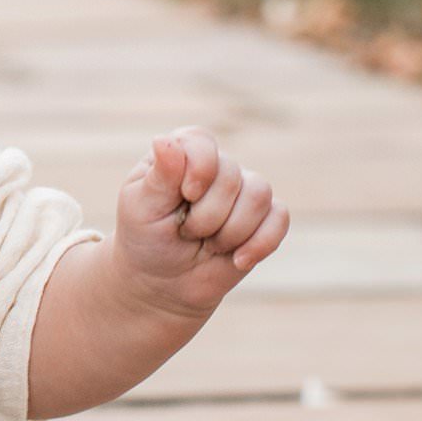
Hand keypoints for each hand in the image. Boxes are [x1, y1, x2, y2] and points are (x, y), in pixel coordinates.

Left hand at [112, 125, 288, 321]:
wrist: (163, 281)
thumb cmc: (146, 237)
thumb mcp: (141, 207)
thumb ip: (159, 175)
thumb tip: (163, 139)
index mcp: (183, 152)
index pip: (203, 143)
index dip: (199, 172)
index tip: (184, 198)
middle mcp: (218, 164)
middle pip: (232, 176)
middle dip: (205, 217)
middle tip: (186, 232)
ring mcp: (244, 190)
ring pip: (258, 195)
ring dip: (229, 232)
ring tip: (209, 245)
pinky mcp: (264, 218)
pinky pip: (279, 218)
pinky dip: (259, 243)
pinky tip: (238, 260)